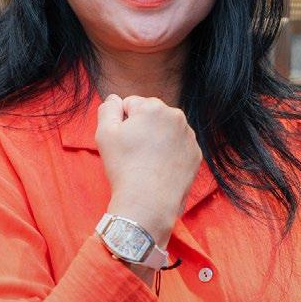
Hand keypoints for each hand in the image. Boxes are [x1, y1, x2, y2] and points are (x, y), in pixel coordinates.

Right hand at [95, 94, 201, 247]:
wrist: (149, 202)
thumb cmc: (124, 167)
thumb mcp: (104, 133)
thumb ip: (108, 109)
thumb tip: (115, 99)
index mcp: (153, 107)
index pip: (131, 104)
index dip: (122, 123)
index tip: (123, 142)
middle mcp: (176, 116)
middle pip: (151, 115)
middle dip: (142, 128)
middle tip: (134, 153)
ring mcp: (189, 136)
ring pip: (166, 131)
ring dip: (157, 140)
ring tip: (147, 162)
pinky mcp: (196, 154)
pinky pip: (179, 147)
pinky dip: (170, 154)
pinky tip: (160, 168)